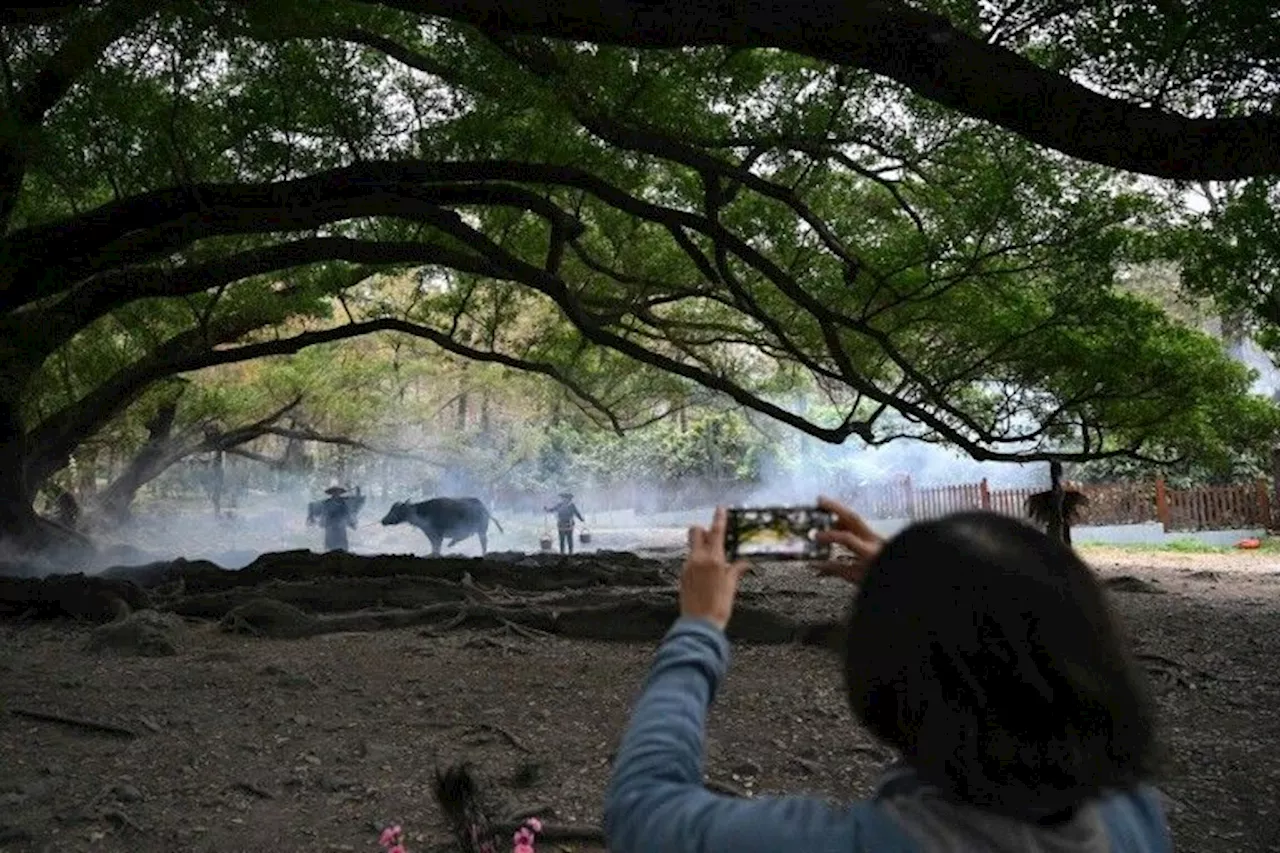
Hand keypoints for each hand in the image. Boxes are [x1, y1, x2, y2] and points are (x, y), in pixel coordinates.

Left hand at [680, 506, 749, 630]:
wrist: (700, 624)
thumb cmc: (719, 606)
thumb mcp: (731, 587)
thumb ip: (736, 571)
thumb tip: (744, 563)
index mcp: (713, 559)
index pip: (716, 532)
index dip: (719, 518)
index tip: (720, 508)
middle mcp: (698, 559)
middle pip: (696, 532)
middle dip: (703, 530)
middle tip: (713, 537)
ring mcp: (688, 566)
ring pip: (692, 546)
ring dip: (701, 546)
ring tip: (713, 561)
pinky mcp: (682, 575)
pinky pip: (690, 560)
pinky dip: (697, 561)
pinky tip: (705, 574)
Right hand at [812, 495, 884, 584]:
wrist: (899, 572)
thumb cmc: (880, 576)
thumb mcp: (856, 578)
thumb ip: (836, 570)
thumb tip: (817, 566)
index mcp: (869, 552)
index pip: (847, 538)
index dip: (830, 536)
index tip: (816, 537)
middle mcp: (873, 540)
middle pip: (853, 517)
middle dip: (835, 507)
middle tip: (819, 500)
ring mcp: (876, 536)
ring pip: (856, 518)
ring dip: (839, 512)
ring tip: (825, 509)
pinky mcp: (877, 536)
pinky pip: (859, 524)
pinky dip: (845, 521)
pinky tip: (837, 522)